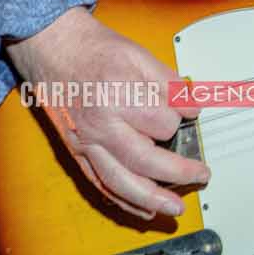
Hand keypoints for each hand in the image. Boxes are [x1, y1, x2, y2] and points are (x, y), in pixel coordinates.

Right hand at [7, 7, 206, 219]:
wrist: (52, 46)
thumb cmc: (94, 48)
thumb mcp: (139, 55)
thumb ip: (169, 84)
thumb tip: (193, 107)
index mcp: (118, 95)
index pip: (163, 122)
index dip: (181, 119)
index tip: (188, 115)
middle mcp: (100, 124)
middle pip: (145, 160)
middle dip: (178, 172)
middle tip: (202, 175)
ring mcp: (85, 141)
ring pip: (120, 181)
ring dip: (151, 199)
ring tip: (174, 208)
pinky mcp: (75, 150)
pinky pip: (98, 183)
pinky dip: (121, 199)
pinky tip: (141, 207)